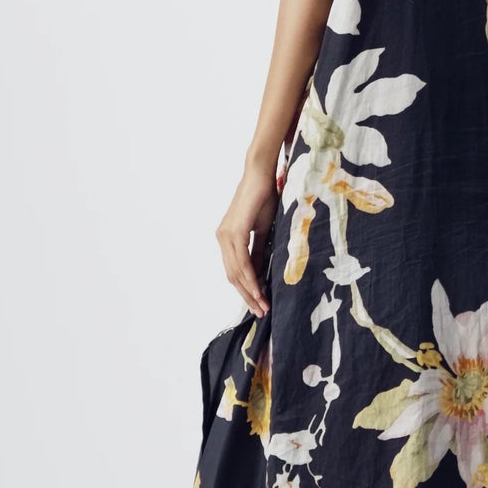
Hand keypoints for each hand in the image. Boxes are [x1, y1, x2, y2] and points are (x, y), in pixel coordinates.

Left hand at [215, 158, 278, 319]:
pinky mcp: (234, 232)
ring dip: (250, 292)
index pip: (235, 271)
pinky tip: (259, 291)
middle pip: (233, 276)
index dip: (247, 290)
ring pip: (236, 272)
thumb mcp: (264, 230)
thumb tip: (260, 273)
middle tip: (261, 313)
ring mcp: (226, 236)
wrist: (260, 174)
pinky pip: (241, 262)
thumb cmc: (264, 197)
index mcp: (228, 239)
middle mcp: (223, 238)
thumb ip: (259, 252)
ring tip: (263, 307)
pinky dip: (250, 278)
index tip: (259, 304)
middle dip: (247, 297)